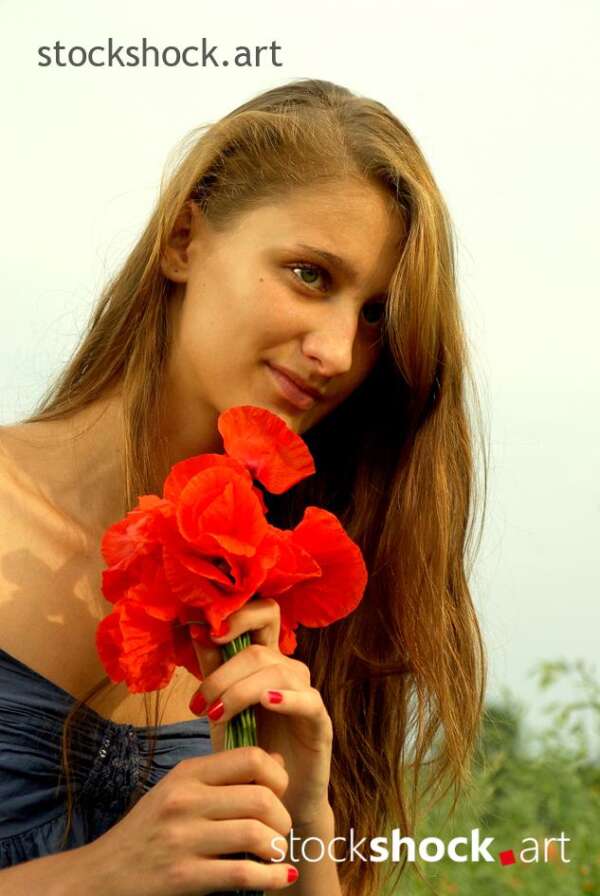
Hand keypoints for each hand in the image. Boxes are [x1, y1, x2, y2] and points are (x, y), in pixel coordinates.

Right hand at [79, 747, 297, 895]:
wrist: (101, 874)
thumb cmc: (148, 829)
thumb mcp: (179, 789)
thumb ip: (224, 775)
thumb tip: (278, 761)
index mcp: (187, 773)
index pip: (251, 757)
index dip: (277, 775)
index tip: (278, 792)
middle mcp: (185, 800)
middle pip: (260, 797)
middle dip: (282, 817)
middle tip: (279, 830)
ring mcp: (183, 839)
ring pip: (256, 834)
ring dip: (277, 847)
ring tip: (274, 853)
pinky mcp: (183, 876)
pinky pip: (243, 874)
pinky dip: (271, 877)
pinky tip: (280, 877)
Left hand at [190, 598, 333, 827]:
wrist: (272, 798)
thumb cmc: (245, 749)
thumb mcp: (220, 706)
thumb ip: (212, 668)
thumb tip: (197, 628)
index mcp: (265, 660)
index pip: (264, 614)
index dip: (240, 615)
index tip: (209, 632)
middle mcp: (288, 670)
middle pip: (260, 649)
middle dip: (224, 673)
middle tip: (201, 704)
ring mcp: (305, 694)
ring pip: (278, 671)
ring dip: (240, 691)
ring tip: (217, 717)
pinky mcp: (319, 721)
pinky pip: (307, 700)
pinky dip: (285, 697)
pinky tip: (266, 703)